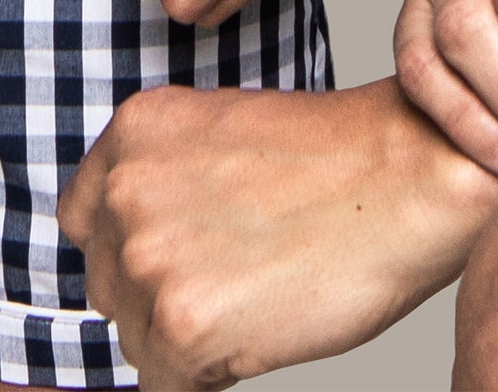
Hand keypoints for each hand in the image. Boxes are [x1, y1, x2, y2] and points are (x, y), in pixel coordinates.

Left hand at [62, 78, 497, 389]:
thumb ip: (162, 181)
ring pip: (135, 337)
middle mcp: (126, 189)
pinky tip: (260, 326)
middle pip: (110, 283)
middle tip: (241, 270)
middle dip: (163, 292)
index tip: (186, 250)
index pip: (88, 219)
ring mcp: (149, 256)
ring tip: (258, 292)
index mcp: (135, 130)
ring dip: (186, 334)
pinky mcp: (180, 323)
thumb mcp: (221, 137)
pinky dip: (207, 376)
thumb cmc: (336, 161)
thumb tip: (133, 251)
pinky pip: (164, 385)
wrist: (409, 179)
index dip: (137, 245)